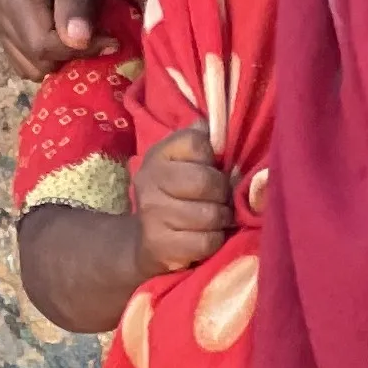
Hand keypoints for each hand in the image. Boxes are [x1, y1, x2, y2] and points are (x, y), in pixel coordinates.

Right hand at [0, 0, 106, 77]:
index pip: (42, 45)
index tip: (113, 41)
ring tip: (82, 34)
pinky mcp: (3, 28)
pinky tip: (67, 35)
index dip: (80, 51)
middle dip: (72, 54)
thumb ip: (76, 0)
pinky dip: (50, 56)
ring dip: (60, 58)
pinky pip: (27, 61)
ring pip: (31, 67)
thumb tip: (77, 41)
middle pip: (36, 60)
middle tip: (101, 35)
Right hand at [133, 124, 232, 277]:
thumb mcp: (180, 164)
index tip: (207, 169)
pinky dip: (213, 241)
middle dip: (222, 194)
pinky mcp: (160, 245)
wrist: (144, 242)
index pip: (197, 144)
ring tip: (213, 220)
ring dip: (220, 220)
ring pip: (211, 214)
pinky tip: (204, 238)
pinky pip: (207, 241)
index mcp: (158, 155)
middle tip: (218, 201)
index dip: (211, 159)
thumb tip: (207, 123)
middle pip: (207, 181)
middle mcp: (149, 181)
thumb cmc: (174, 196)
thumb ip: (196, 143)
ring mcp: (153, 214)